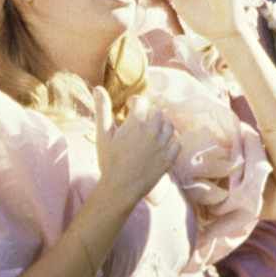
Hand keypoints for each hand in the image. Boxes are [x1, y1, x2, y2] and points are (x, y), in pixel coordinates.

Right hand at [93, 88, 180, 208]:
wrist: (121, 188)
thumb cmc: (109, 161)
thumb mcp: (103, 134)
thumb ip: (102, 109)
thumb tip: (98, 88)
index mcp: (137, 122)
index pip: (142, 101)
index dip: (134, 103)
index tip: (129, 108)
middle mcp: (154, 130)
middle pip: (157, 111)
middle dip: (148, 114)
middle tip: (138, 123)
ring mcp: (164, 144)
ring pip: (169, 124)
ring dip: (160, 125)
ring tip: (149, 133)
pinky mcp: (171, 157)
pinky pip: (177, 141)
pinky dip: (170, 141)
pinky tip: (159, 145)